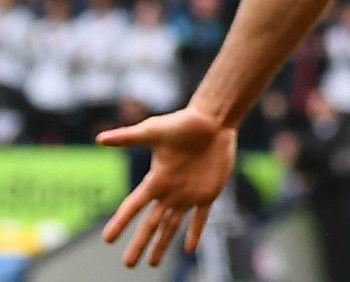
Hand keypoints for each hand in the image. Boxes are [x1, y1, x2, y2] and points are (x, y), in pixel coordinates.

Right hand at [97, 106, 237, 267]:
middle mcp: (169, 192)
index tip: (107, 240)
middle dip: (140, 244)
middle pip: (151, 224)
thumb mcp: (153, 131)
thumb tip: (99, 139)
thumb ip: (127, 137)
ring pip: (172, 226)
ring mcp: (188, 194)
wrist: (213, 121)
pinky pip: (201, 218)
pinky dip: (195, 233)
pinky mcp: (208, 193)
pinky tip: (190, 250)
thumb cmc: (183, 123)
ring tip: (152, 264)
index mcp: (155, 180)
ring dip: (162, 245)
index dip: (121, 222)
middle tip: (128, 264)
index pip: (133, 206)